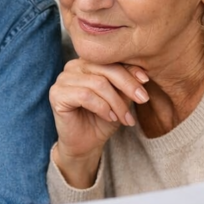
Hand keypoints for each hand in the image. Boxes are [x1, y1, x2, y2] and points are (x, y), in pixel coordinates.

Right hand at [49, 59, 148, 187]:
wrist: (86, 144)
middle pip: (105, 69)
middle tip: (143, 100)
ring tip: (124, 117)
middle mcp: (72, 67)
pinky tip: (110, 117)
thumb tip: (141, 75)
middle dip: (127, 86)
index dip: (130, 70)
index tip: (146, 82)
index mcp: (87, 62)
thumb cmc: (103, 120)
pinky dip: (102, 108)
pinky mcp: (56, 94)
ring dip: (116, 103)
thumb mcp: (120, 99)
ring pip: (98, 83)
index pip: (111, 60)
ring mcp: (62, 79)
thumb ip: (126, 84)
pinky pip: (85, 96)